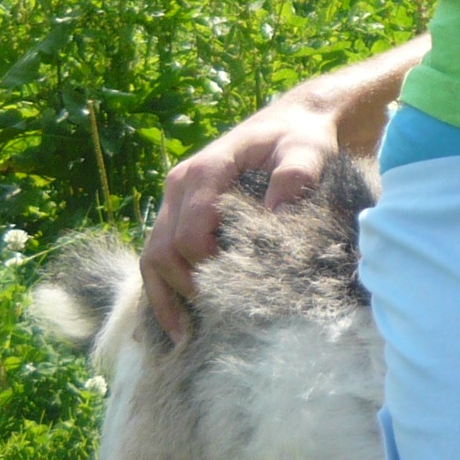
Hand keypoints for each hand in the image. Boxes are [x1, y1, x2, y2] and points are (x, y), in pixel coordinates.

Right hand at [143, 91, 342, 341]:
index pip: (189, 236)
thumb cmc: (301, 137)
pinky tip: (178, 321)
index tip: (233, 295)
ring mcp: (176, 201)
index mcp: (205, 171)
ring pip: (153, 256)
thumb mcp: (307, 149)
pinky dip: (164, 288)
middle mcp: (180, 186)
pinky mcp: (181, 213)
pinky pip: (160, 255)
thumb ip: (295, 177)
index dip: (205, 270)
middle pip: (162, 251)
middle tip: (210, 326)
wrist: (295, 121)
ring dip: (165, 297)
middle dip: (182, 290)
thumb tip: (274, 215)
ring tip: (185, 337)